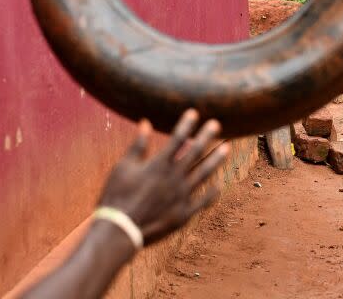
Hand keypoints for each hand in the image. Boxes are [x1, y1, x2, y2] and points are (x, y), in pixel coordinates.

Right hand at [99, 110, 228, 245]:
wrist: (120, 230)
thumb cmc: (117, 196)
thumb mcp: (123, 167)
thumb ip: (138, 145)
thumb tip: (145, 122)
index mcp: (158, 164)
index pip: (176, 138)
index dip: (186, 124)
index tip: (194, 113)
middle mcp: (174, 178)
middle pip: (195, 152)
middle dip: (206, 136)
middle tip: (217, 124)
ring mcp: (181, 196)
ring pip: (204, 173)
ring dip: (216, 159)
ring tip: (226, 148)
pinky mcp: (184, 214)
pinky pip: (203, 201)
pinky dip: (212, 192)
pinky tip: (219, 184)